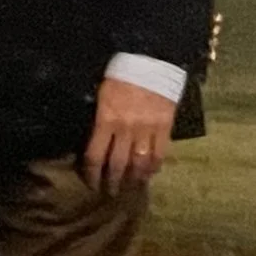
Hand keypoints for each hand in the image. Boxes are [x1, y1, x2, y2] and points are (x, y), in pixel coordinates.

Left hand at [83, 78, 176, 193]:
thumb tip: (93, 139)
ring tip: (129, 188)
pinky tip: (149, 174)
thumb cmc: (119, 75)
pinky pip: (160, 155)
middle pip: (117, 164)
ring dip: (134, 179)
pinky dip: (154, 167)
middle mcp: (126, 129)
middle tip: (109, 193)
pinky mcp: (165, 129)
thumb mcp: (100, 94)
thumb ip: (98, 119)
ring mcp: (147, 130)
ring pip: (140, 163)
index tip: (90, 182)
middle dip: (112, 182)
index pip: (95, 155)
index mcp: (105, 119)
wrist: (150, 62)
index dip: (91, 172)